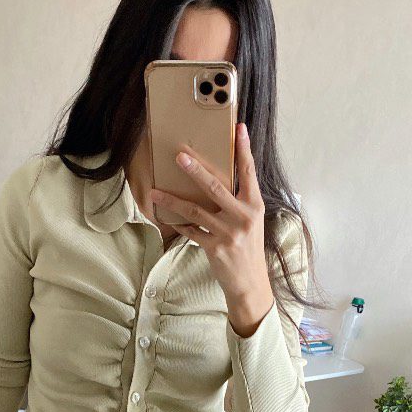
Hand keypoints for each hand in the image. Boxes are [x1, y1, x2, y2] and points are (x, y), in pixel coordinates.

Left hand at [149, 122, 274, 334]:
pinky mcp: (215, 247)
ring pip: (195, 210)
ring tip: (156, 192)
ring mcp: (229, 233)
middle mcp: (243, 217)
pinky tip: (169, 218)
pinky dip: (180, 224)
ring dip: (173, 201)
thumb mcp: (251, 223)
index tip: (239, 129)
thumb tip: (214, 182)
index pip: (248, 173)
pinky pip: (192, 231)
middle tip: (179, 156)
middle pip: (215, 187)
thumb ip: (238, 203)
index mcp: (254, 206)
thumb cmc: (248, 249)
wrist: (250, 283)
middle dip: (196, 170)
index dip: (243, 150)